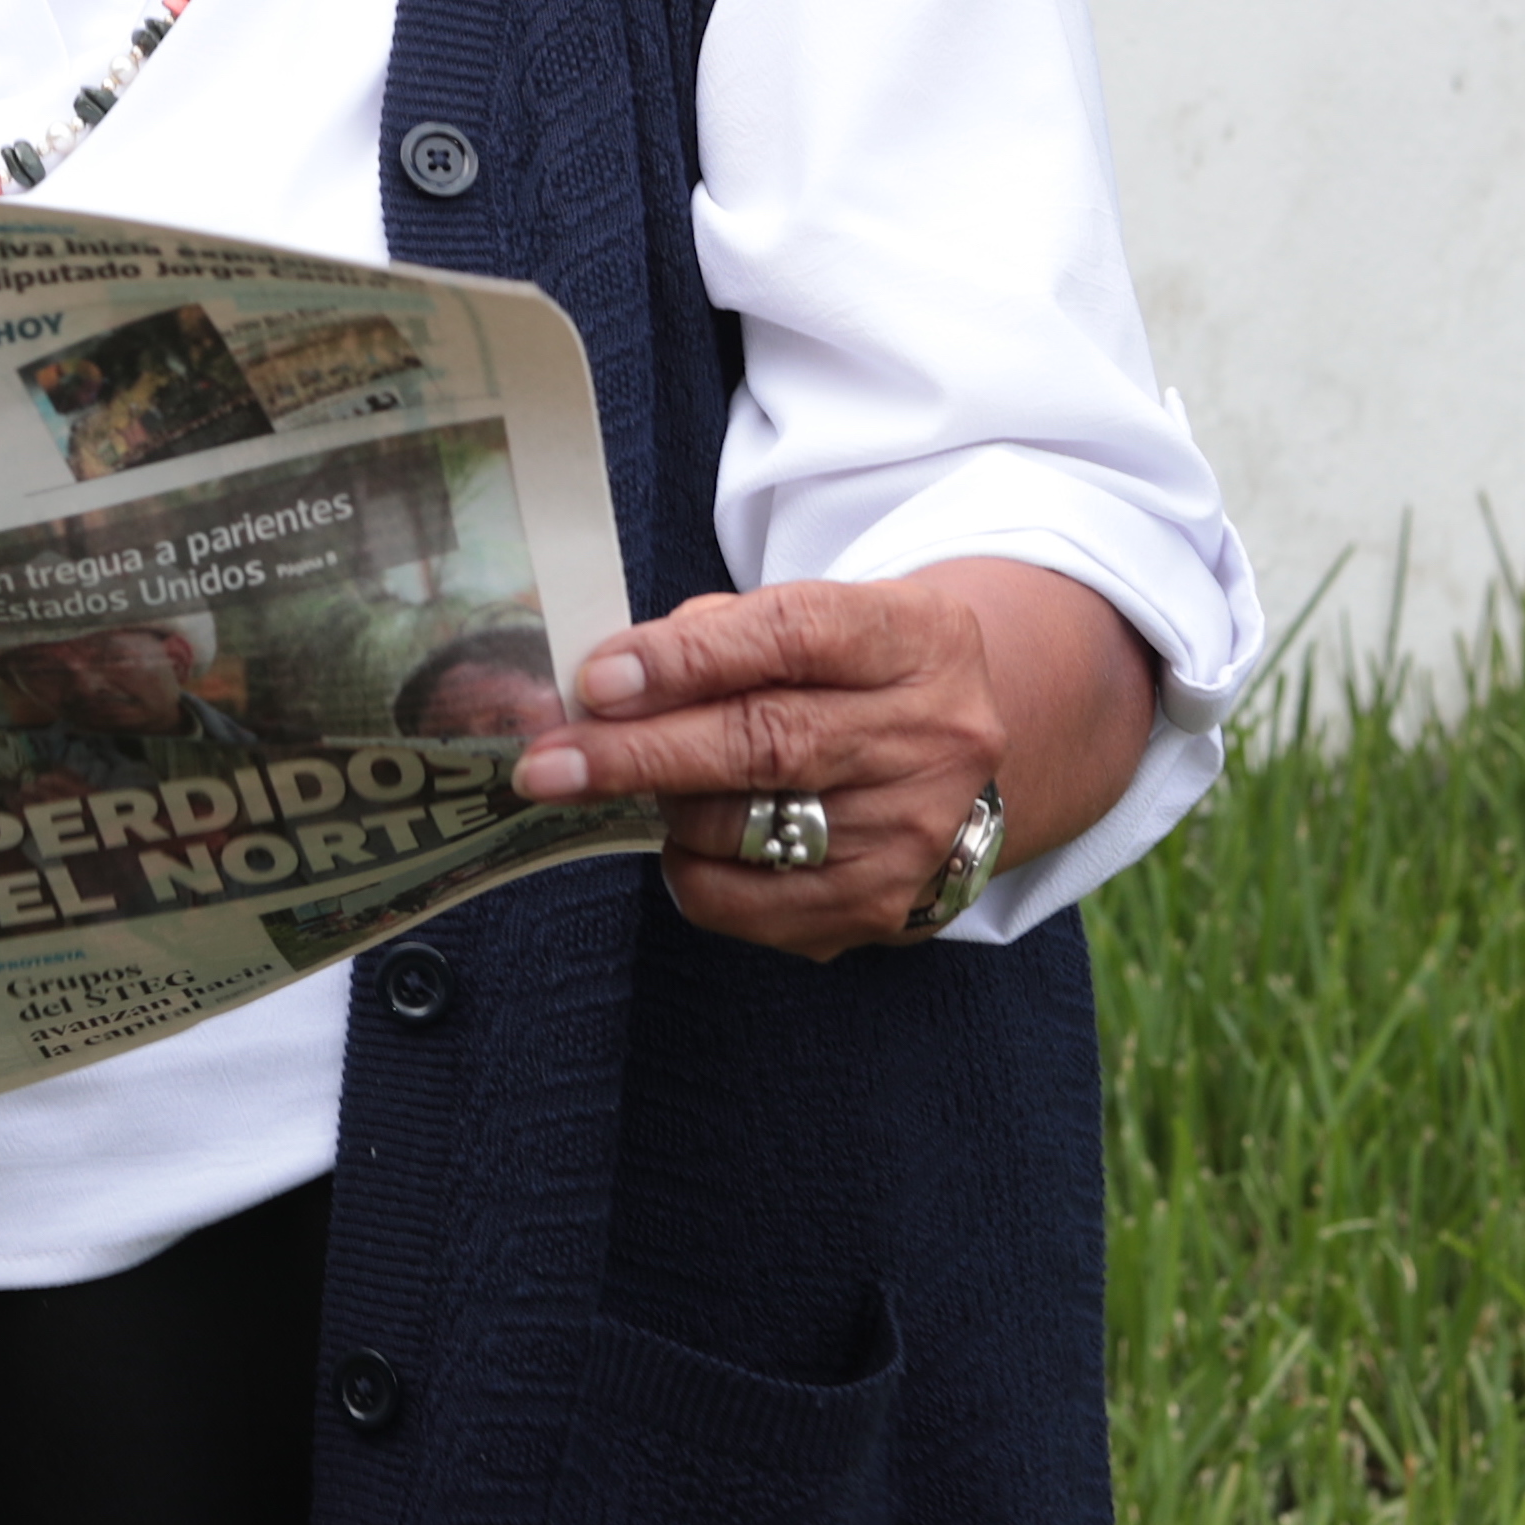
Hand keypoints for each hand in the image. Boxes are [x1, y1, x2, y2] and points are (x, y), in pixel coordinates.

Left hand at [508, 563, 1154, 962]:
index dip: (686, 659)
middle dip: (641, 754)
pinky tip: (678, 843)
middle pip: (769, 744)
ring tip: (612, 787)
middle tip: (547, 764)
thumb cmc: (853, 670)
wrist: (977, 743)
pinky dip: (695, 875)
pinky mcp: (894, 907)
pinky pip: (761, 906)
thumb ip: (718, 636)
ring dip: (663, 812)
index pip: (791, 637)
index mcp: (915, 636)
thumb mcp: (816, 618)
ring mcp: (922, 829)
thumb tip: (604, 682)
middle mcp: (936, 734)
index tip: (597, 679)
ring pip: (758, 831)